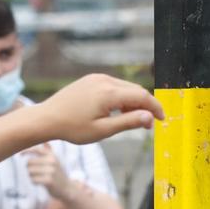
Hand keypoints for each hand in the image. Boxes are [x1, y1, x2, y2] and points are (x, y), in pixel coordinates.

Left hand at [26, 145, 79, 206]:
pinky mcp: (49, 180)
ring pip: (30, 171)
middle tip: (35, 173)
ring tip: (39, 178)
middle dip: (29, 168)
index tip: (20, 155)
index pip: (35, 149)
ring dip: (31, 176)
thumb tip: (44, 140)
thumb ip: (49, 150)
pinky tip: (39, 183)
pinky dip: (34, 182)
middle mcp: (52, 161)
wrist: (67, 188)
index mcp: (52, 155)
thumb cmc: (58, 173)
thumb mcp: (55, 160)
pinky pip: (33, 179)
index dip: (26, 151)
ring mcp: (51, 171)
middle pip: (29, 162)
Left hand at [28, 73, 162, 144]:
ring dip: (133, 102)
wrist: (47, 118)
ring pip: (125, 88)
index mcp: (109, 93)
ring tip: (127, 121)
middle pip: (136, 90)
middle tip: (145, 126)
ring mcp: (97, 78)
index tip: (162, 120)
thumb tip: (150, 117)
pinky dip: (121, 98)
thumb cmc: (73, 128)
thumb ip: (128, 122)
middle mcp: (105, 80)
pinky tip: (115, 112)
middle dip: (145, 106)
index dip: (155, 108)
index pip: (143, 96)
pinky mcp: (91, 79)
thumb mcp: (103, 130)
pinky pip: (114, 86)